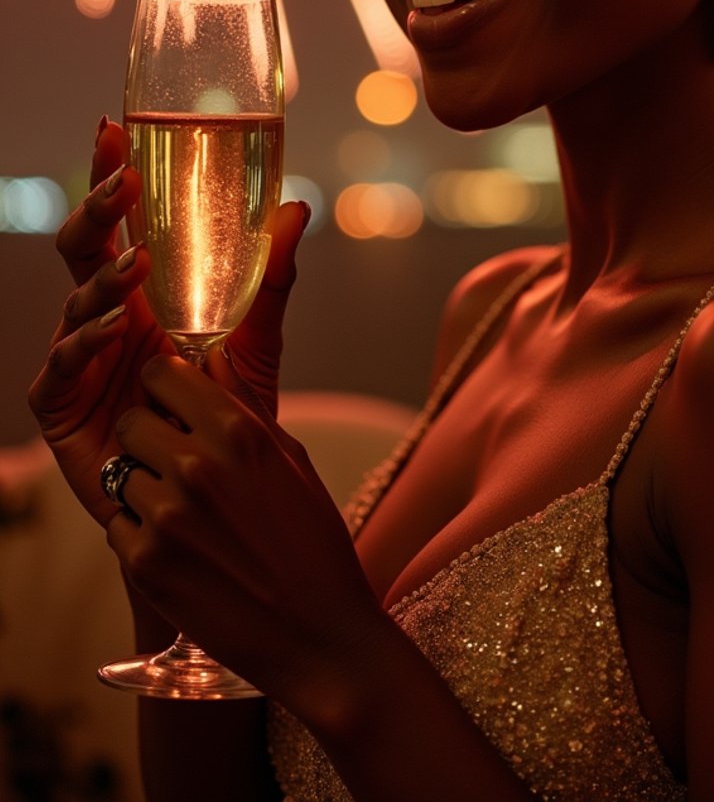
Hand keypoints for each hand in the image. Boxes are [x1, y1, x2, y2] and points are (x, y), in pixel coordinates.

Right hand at [28, 117, 307, 525]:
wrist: (219, 499)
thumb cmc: (230, 416)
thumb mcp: (257, 342)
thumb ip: (272, 280)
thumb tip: (297, 207)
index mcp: (142, 294)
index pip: (117, 223)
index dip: (108, 177)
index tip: (110, 128)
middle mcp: (103, 319)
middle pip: (83, 249)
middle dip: (95, 209)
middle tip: (122, 181)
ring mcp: (79, 360)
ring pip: (74, 301)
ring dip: (103, 277)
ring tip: (137, 263)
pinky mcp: (63, 408)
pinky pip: (61, 367)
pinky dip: (86, 341)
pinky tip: (116, 328)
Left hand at [106, 352, 381, 714]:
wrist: (317, 634)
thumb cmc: (313, 540)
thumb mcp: (291, 459)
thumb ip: (244, 405)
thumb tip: (213, 358)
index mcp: (237, 432)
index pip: (162, 373)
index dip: (165, 386)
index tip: (174, 402)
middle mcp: (196, 466)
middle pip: (131, 420)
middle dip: (148, 435)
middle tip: (175, 461)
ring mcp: (166, 516)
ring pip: (119, 474)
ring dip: (144, 488)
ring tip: (186, 514)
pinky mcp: (146, 564)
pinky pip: (118, 525)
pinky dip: (140, 534)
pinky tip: (181, 550)